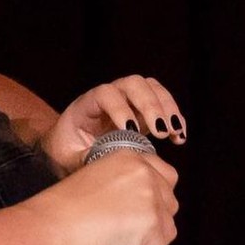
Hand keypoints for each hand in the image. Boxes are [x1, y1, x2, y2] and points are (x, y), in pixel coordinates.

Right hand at [28, 149, 178, 244]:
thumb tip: (131, 207)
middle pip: (170, 202)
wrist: (53, 226)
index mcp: (128, 158)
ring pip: (168, 228)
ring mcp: (149, 201)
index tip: (151, 209)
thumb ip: (119, 186)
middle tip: (142, 233)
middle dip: (159, 219)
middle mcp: (144, 174)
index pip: (165, 174)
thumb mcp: (93, 179)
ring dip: (157, 242)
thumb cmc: (61, 207)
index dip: (160, 195)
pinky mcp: (150, 227)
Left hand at [40, 75, 185, 175]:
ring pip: (152, 88)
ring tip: (173, 134)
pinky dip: (174, 118)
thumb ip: (84, 157)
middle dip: (150, 105)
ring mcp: (128, 100)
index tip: (130, 131)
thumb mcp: (67, 157)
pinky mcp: (142, 111)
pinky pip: (163, 103)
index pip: (105, 93)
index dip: (119, 108)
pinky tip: (179, 138)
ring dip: (167, 108)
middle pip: (133, 84)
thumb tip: (107, 160)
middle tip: (159, 132)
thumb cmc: (65, 150)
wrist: (70, 147)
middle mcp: (109, 95)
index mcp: (86, 104)